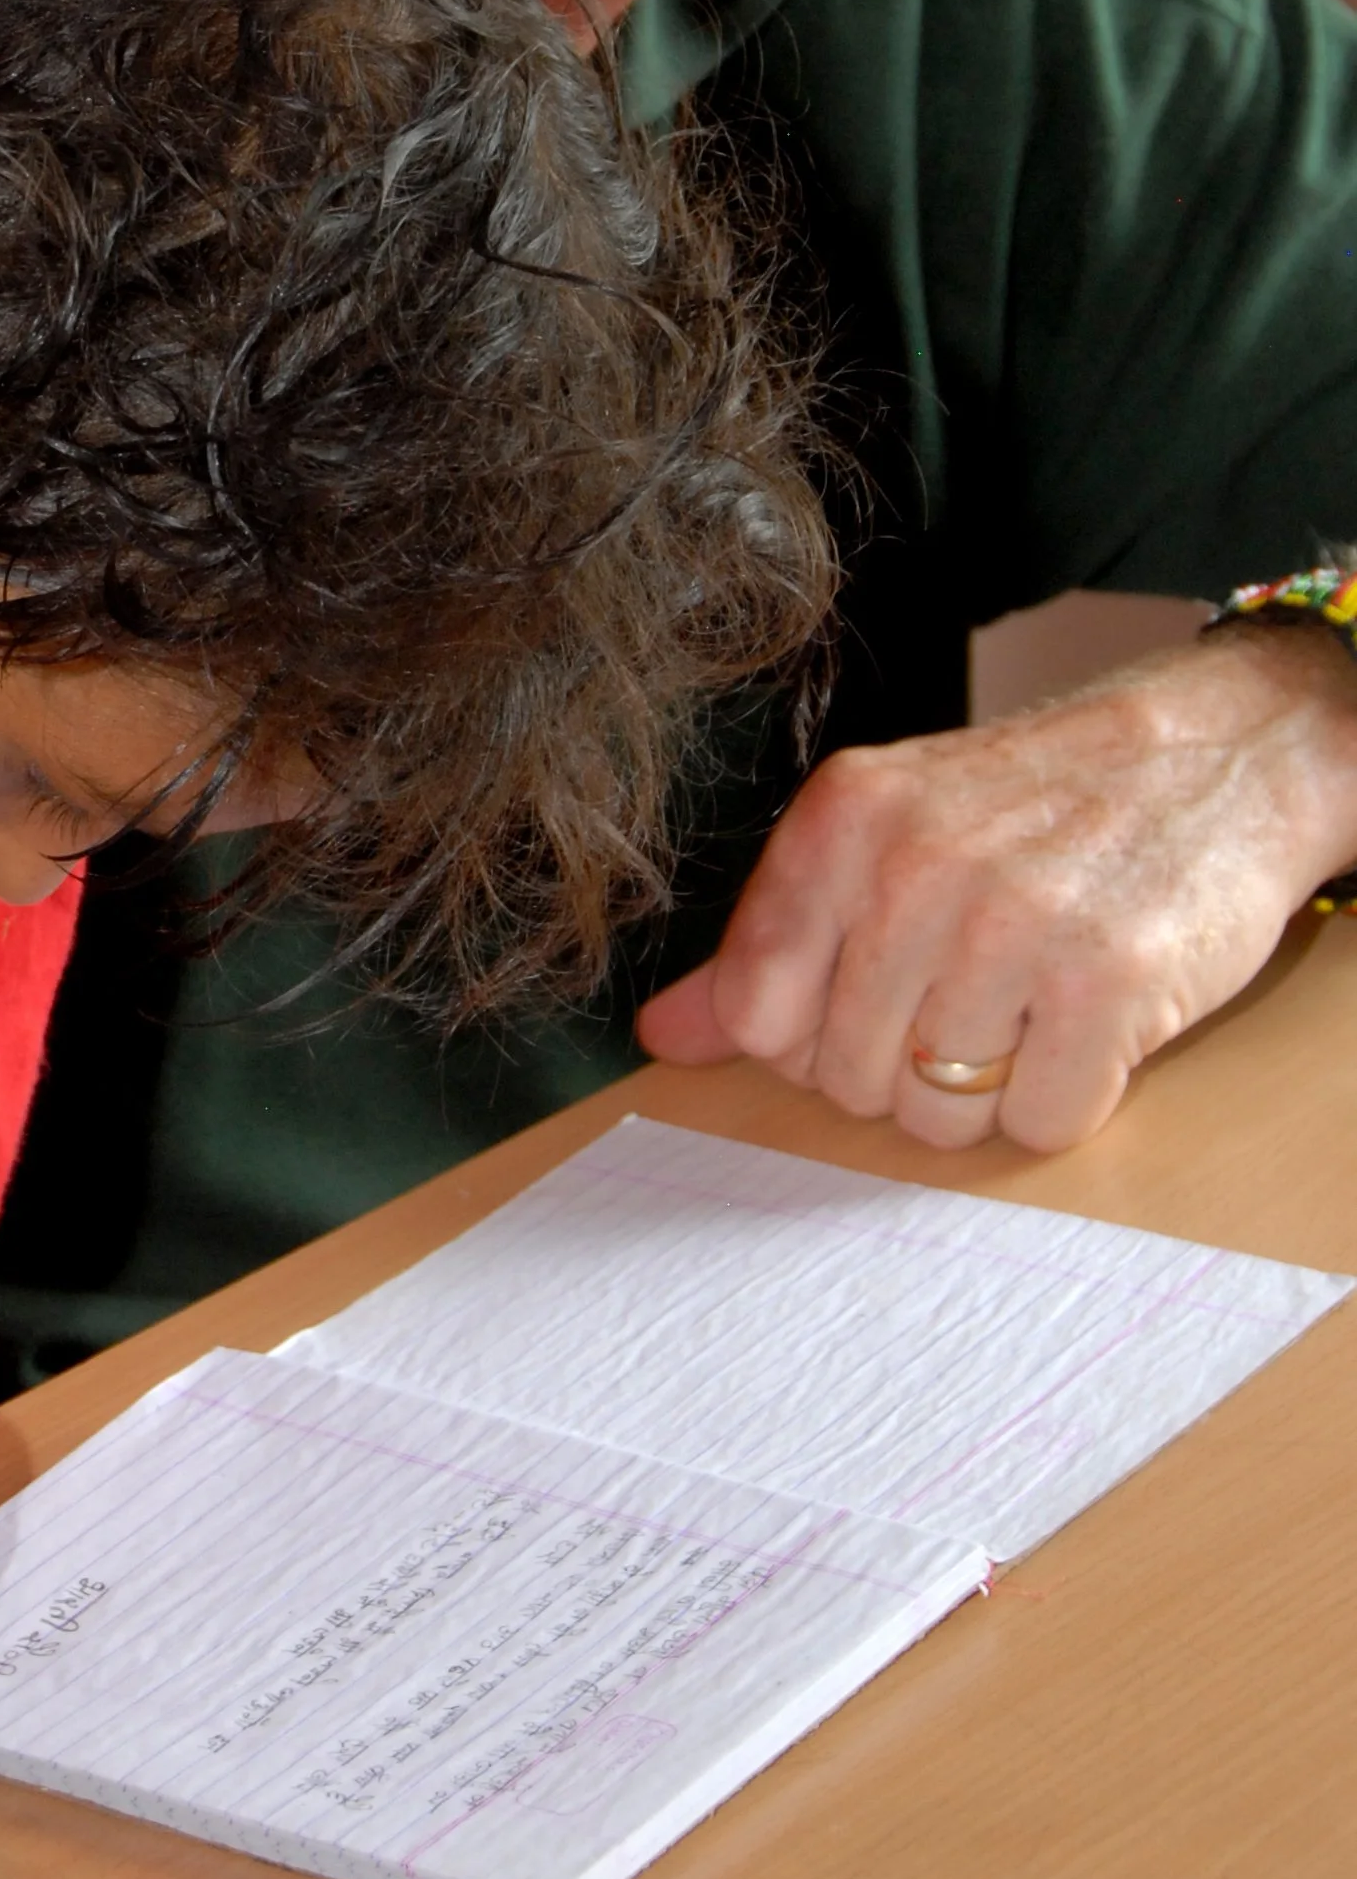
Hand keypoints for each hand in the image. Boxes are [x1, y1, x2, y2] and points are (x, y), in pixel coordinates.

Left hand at [634, 623, 1356, 1150]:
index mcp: (840, 822)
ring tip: (1029, 1003)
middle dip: (906, 1064)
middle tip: (973, 992)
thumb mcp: (884, 834)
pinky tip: (1085, 1023)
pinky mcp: (1110, 985)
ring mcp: (1014, 926)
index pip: (755, 1013)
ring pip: (936, 1114)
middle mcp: (915, 867)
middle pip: (845, 1079)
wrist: (1216, 756)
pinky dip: (1064, 1097)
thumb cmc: (1035, 808)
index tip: (869, 997)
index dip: (809, 1037)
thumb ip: (768, 940)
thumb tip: (663, 1037)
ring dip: (986, 1088)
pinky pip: (1038, 1123)